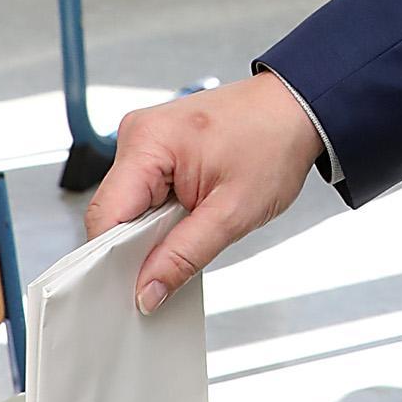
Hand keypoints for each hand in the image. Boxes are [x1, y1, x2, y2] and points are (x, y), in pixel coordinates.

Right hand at [86, 72, 324, 309]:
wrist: (296, 110)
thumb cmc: (274, 144)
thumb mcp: (233, 213)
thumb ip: (184, 256)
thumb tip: (147, 291)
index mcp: (148, 141)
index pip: (105, 215)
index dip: (113, 259)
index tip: (133, 288)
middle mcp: (138, 134)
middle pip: (113, 212)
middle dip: (137, 246)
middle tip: (173, 261)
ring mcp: (145, 138)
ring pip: (127, 205)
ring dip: (151, 230)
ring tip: (191, 229)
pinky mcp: (156, 146)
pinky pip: (142, 192)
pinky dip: (160, 214)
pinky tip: (186, 217)